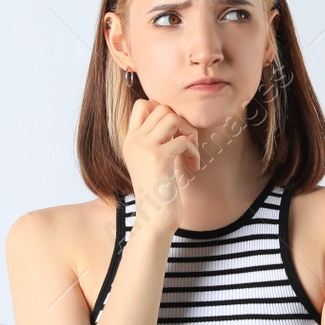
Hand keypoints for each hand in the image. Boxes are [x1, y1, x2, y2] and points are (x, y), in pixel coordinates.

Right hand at [123, 98, 200, 230]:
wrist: (154, 219)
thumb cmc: (159, 193)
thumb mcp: (152, 162)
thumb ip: (157, 141)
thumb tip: (175, 119)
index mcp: (130, 141)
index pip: (142, 104)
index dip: (163, 110)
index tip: (174, 132)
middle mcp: (134, 141)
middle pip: (161, 108)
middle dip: (181, 122)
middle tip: (187, 143)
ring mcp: (144, 148)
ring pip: (172, 117)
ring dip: (189, 132)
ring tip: (191, 152)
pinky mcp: (158, 159)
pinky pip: (183, 140)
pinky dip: (194, 151)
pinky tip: (194, 166)